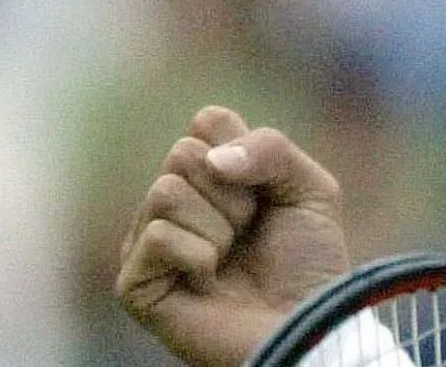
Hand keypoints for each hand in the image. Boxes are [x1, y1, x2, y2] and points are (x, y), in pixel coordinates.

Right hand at [118, 106, 351, 365]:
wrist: (306, 325)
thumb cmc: (309, 263)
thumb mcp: (310, 188)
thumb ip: (270, 148)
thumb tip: (212, 158)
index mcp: (210, 174)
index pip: (207, 120)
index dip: (246, 151)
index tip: (266, 191)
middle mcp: (173, 203)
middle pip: (183, 153)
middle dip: (234, 193)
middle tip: (249, 230)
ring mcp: (148, 242)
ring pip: (164, 190)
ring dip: (217, 226)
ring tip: (230, 256)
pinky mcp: (135, 283)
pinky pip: (156, 235)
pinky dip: (198, 254)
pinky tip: (210, 278)